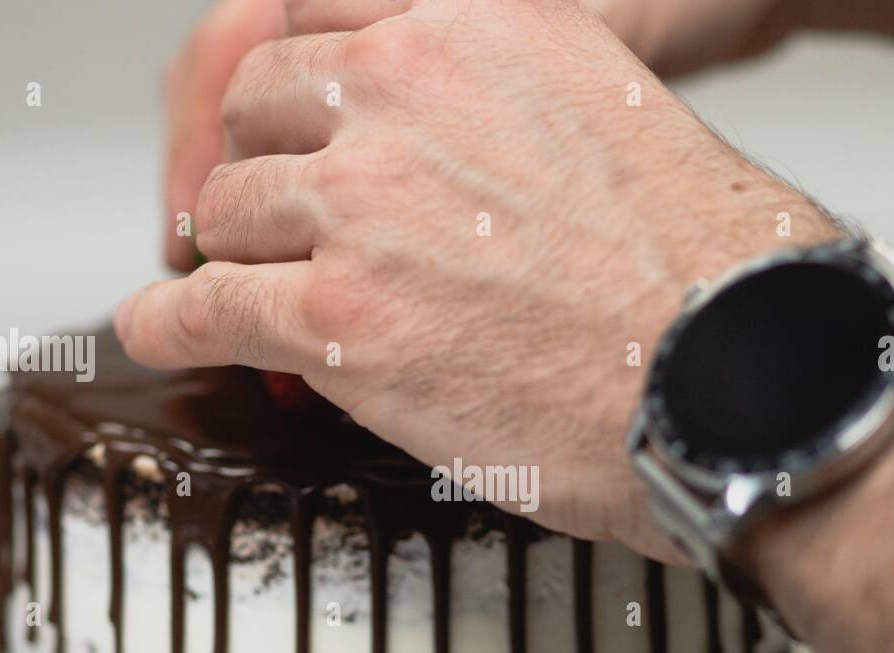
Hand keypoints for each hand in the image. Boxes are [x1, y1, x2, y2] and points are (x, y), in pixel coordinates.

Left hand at [160, 0, 801, 269]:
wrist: (732, 375)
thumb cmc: (704, 274)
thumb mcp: (608, 115)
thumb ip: (504, 104)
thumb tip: (457, 149)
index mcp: (482, 23)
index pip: (320, 14)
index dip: (295, 87)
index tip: (286, 128)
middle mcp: (408, 88)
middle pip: (262, 110)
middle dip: (266, 170)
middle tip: (272, 224)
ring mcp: (363, 201)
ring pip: (233, 212)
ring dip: (237, 256)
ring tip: (243, 292)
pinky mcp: (336, 315)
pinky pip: (204, 306)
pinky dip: (173, 321)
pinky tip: (161, 327)